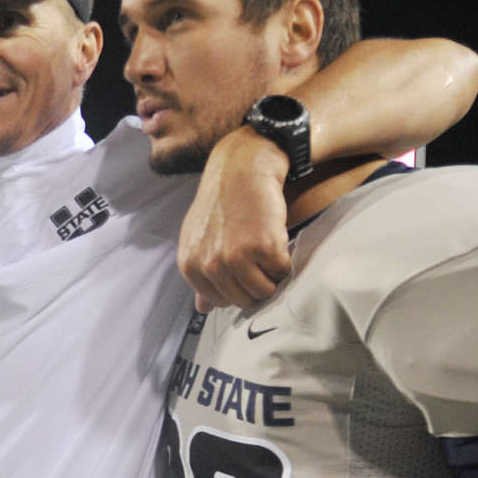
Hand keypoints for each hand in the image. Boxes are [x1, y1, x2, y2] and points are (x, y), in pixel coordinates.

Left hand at [178, 126, 291, 312]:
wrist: (242, 168)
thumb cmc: (222, 204)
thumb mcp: (199, 238)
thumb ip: (200, 274)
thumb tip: (203, 309)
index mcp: (191, 266)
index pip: (220, 301)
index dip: (237, 287)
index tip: (243, 268)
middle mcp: (210, 266)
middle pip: (244, 299)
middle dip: (256, 282)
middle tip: (258, 257)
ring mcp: (236, 258)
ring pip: (264, 290)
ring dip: (272, 273)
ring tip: (266, 249)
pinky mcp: (264, 248)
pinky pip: (282, 271)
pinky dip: (285, 260)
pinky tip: (276, 239)